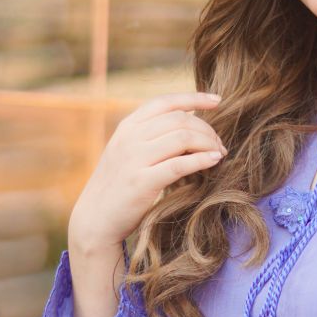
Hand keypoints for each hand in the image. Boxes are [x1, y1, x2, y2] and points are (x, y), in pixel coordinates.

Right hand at [68, 90, 227, 261]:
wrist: (96, 219)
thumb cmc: (119, 187)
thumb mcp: (128, 152)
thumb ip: (150, 136)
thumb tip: (188, 120)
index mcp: (128, 127)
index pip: (165, 102)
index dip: (195, 97)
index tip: (218, 100)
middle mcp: (130, 138)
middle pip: (180, 120)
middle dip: (207, 129)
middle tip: (220, 144)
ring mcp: (134, 159)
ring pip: (182, 138)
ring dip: (208, 143)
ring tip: (219, 153)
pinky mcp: (142, 182)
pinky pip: (180, 164)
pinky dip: (202, 160)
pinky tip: (214, 161)